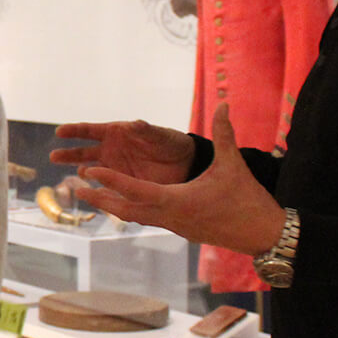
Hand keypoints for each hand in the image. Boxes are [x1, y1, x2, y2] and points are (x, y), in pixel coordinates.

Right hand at [51, 119, 196, 185]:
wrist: (185, 165)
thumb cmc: (171, 144)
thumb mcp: (160, 136)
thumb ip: (147, 131)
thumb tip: (135, 124)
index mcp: (116, 133)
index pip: (89, 131)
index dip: (74, 130)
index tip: (59, 132)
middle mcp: (111, 150)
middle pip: (83, 152)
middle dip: (68, 154)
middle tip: (53, 157)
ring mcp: (114, 167)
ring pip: (90, 169)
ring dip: (82, 172)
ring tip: (79, 175)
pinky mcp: (121, 182)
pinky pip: (103, 185)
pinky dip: (95, 188)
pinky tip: (90, 191)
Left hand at [73, 104, 284, 254]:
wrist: (262, 234)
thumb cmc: (247, 199)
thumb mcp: (233, 165)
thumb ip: (225, 133)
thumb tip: (224, 103)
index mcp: (177, 200)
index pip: (136, 190)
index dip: (112, 181)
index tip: (91, 172)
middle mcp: (170, 217)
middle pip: (126, 209)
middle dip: (101, 198)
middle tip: (76, 188)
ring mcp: (175, 227)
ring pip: (136, 217)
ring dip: (113, 206)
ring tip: (92, 197)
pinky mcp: (182, 231)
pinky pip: (149, 220)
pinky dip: (132, 211)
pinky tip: (124, 205)